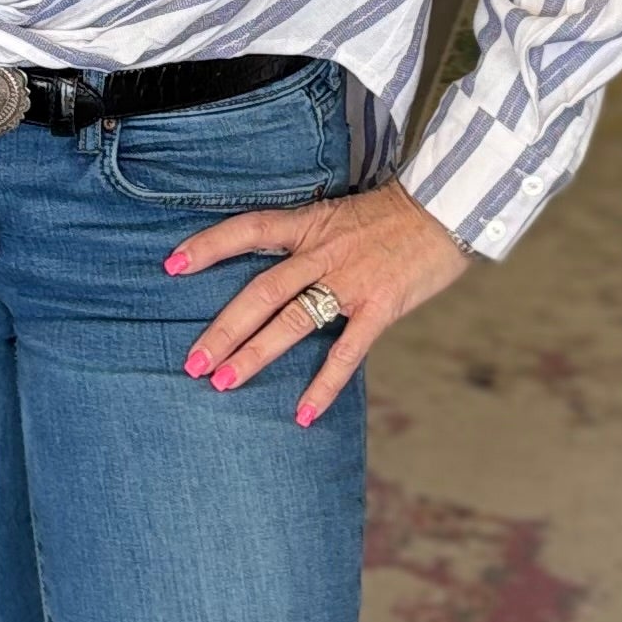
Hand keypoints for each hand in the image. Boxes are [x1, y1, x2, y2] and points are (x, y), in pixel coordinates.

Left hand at [167, 180, 469, 426]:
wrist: (450, 208)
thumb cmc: (396, 214)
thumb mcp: (341, 214)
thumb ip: (309, 240)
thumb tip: (278, 267)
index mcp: (310, 225)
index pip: (248, 229)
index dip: (208, 246)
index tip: (171, 266)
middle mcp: (322, 252)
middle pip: (260, 292)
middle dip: (222, 329)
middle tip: (192, 362)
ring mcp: (350, 281)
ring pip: (291, 322)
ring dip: (254, 356)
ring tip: (222, 384)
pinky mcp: (380, 307)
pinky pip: (346, 352)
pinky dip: (323, 385)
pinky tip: (302, 413)